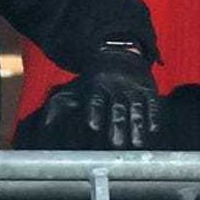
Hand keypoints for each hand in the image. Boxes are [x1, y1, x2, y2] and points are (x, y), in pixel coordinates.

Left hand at [43, 43, 161, 149]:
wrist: (119, 54)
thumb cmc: (93, 80)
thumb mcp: (75, 87)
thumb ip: (59, 106)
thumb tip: (45, 124)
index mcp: (96, 85)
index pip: (95, 99)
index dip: (95, 112)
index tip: (93, 127)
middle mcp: (116, 86)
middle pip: (117, 108)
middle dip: (117, 125)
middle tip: (116, 145)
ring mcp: (134, 87)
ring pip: (136, 107)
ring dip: (137, 126)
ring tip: (136, 144)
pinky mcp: (148, 89)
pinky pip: (152, 103)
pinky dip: (154, 115)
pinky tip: (153, 130)